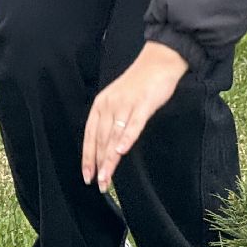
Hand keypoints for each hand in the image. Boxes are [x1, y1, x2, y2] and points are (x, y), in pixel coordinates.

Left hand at [82, 42, 188, 191]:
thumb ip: (112, 122)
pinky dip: (126, 138)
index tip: (87, 176)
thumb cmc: (139, 85)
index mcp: (100, 105)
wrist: (158, 62)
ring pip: (114, 136)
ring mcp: (125, 104)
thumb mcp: (119, 102)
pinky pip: (133, 124)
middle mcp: (109, 105)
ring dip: (109, 159)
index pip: (90, 135)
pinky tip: (121, 152)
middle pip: (101, 140)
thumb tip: (108, 147)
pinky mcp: (143, 104)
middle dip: (98, 164)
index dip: (88, 157)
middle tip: (99, 184)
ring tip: (106, 177)